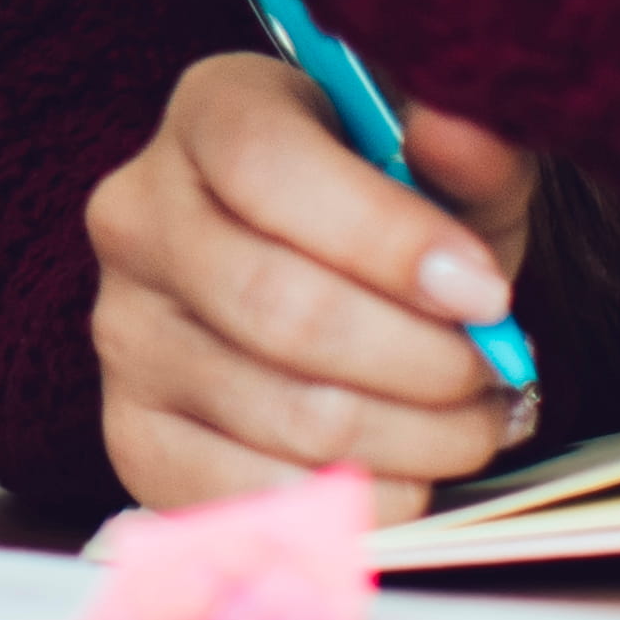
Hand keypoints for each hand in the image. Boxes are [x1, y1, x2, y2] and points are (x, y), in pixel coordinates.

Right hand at [86, 54, 543, 511]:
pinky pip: (263, 502)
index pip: (269, 168)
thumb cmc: (388, 218)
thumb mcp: (442, 164)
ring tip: (466, 419)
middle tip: (493, 371)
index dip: (388, 239)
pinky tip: (410, 469)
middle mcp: (139, 218)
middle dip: (424, 360)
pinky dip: (365, 504)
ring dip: (418, 440)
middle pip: (284, 310)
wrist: (317, 285)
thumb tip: (464, 132)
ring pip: (292, 418)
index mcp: (208, 115)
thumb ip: (468, 148)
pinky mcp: (136, 438)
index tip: (485, 293)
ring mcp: (126, 334)